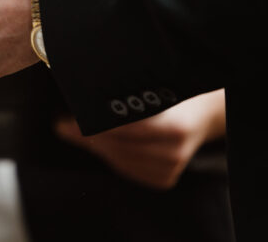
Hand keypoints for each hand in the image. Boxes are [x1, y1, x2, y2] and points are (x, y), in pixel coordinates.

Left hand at [56, 90, 226, 189]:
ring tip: (75, 132)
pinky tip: (100, 144)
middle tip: (62, 125)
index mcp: (175, 127)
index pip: (125, 129)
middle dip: (88, 136)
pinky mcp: (164, 180)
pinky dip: (111, 157)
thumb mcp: (156, 87)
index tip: (67, 120)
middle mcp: (174, 152)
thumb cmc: (175, 94)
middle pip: (118, 147)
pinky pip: (128, 170)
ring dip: (96, 147)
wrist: (204, 114)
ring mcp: (170, 169)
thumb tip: (84, 92)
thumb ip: (125, 93)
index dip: (96, 125)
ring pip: (119, 161)